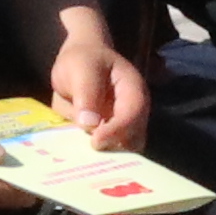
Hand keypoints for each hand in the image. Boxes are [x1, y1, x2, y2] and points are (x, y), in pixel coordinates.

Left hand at [47, 17, 150, 152]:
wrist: (81, 60)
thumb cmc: (83, 60)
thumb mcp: (81, 69)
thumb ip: (86, 93)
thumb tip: (89, 124)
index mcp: (133, 89)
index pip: (133, 114)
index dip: (116, 130)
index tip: (95, 141)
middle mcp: (135, 111)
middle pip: (134, 139)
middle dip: (114, 148)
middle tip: (88, 153)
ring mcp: (125, 125)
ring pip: (123, 150)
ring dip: (105, 153)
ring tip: (83, 155)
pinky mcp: (112, 136)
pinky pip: (109, 151)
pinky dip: (97, 155)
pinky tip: (80, 154)